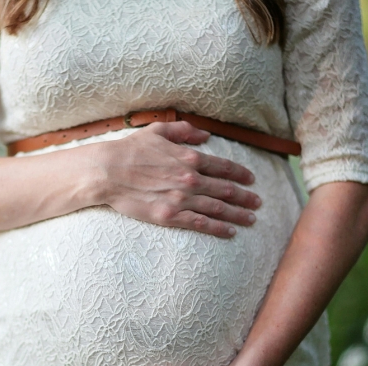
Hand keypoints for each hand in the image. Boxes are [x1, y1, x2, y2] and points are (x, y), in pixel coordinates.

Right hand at [93, 121, 261, 238]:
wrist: (108, 172)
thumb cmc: (129, 150)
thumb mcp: (157, 131)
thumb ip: (184, 131)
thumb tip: (205, 135)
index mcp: (189, 158)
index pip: (223, 167)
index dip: (240, 174)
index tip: (251, 180)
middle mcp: (191, 179)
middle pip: (226, 190)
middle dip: (245, 197)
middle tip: (258, 202)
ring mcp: (182, 199)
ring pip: (218, 208)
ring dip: (238, 214)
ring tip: (251, 219)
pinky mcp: (171, 216)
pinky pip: (201, 223)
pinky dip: (219, 228)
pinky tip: (230, 232)